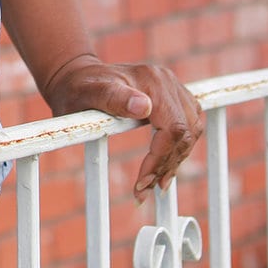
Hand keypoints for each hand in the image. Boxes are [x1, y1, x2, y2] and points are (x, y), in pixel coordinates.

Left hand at [39, 54, 204, 198]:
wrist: (76, 76)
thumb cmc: (78, 88)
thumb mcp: (88, 95)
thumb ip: (114, 98)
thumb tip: (144, 108)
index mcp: (151, 80)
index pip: (172, 128)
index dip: (160, 160)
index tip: (141, 184)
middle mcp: (166, 81)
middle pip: (185, 132)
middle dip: (166, 166)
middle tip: (144, 191)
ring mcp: (172, 87)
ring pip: (191, 131)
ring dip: (175, 161)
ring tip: (153, 184)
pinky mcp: (172, 96)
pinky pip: (188, 125)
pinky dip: (178, 148)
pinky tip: (163, 166)